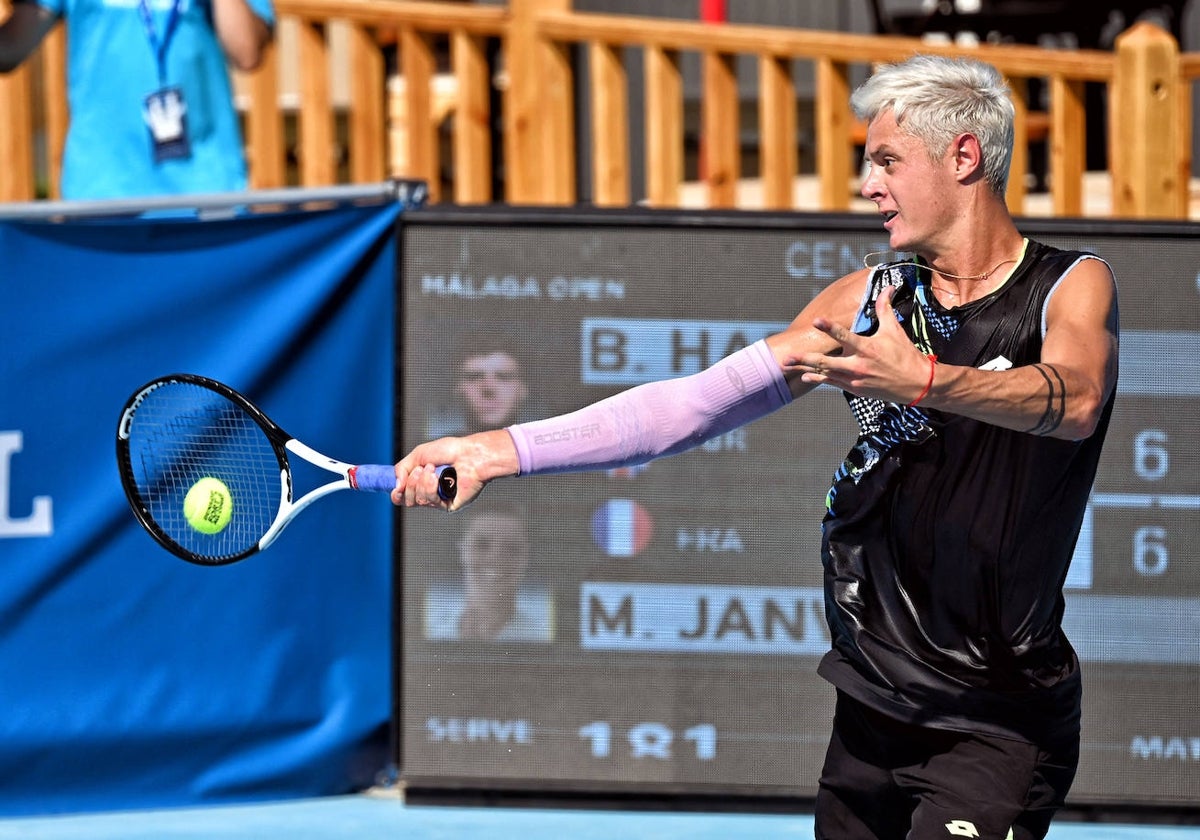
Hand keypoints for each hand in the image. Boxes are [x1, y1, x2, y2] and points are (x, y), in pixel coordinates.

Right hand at [391, 429, 517, 510]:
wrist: (468, 454)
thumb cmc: (449, 451)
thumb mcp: (418, 455)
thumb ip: (401, 469)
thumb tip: (396, 487)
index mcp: (422, 482)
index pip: (404, 497)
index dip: (396, 495)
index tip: (396, 488)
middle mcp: (430, 493)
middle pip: (407, 500)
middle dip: (410, 483)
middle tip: (421, 469)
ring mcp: (440, 501)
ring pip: (418, 501)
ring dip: (421, 483)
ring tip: (432, 470)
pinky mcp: (450, 506)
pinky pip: (431, 502)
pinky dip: (430, 487)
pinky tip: (438, 477)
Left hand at [786, 286, 933, 404]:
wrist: (918, 384)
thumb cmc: (906, 355)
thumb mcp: (894, 330)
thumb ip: (885, 308)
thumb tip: (888, 287)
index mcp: (867, 348)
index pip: (845, 336)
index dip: (830, 328)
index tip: (817, 320)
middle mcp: (858, 365)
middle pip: (826, 362)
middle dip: (805, 360)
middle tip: (788, 357)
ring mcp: (855, 379)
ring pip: (826, 374)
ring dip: (806, 370)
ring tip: (788, 366)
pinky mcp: (856, 389)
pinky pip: (833, 383)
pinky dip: (819, 379)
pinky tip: (805, 377)